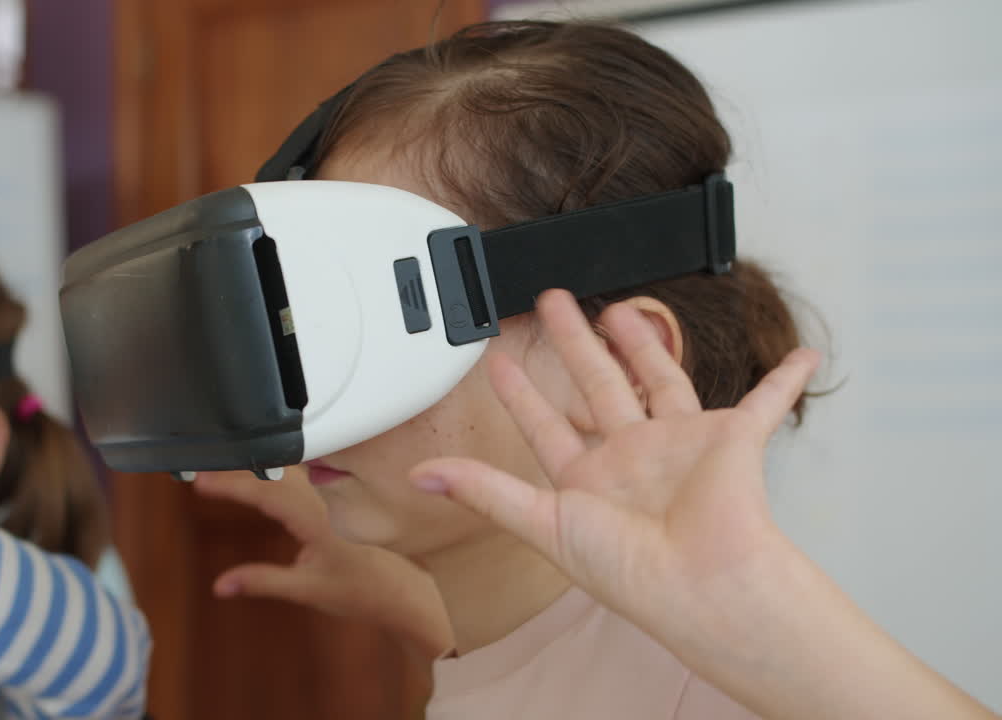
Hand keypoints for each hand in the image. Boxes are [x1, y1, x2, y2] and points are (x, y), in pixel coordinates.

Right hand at [194, 470, 452, 658]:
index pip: (264, 491)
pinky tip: (257, 467)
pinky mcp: (337, 492)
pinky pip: (302, 471)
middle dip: (235, 466)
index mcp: (316, 517)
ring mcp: (333, 491)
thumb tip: (221, 585)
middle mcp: (325, 497)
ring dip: (255, 464)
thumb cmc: (361, 589)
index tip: (200, 481)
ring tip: (221, 465)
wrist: (405, 588)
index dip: (229, 484)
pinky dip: (275, 468)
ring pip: (288, 465)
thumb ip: (262, 581)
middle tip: (200, 468)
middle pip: (273, 469)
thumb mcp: (306, 588)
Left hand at [411, 290, 817, 642]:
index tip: (497, 362)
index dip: (521, 393)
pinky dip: (785, 380)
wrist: (703, 586)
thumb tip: (420, 478)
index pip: (546, 425)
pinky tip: (799, 356)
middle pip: (597, 384)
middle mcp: (632, 458)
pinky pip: (767, 403)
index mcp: (589, 480)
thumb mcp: (544, 524)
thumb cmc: (630, 570)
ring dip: (646, 344)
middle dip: (574, 341)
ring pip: (661, 379)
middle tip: (554, 300)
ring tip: (624, 309)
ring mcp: (682, 446)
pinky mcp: (734, 440)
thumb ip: (485, 492)